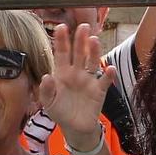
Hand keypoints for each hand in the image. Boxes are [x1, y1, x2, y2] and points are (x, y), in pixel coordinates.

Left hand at [35, 23, 109, 141]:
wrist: (75, 128)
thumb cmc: (60, 111)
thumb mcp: (48, 102)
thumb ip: (46, 90)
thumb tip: (47, 76)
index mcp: (62, 72)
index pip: (62, 53)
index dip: (62, 40)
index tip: (61, 27)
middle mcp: (77, 72)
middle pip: (79, 53)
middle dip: (80, 40)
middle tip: (83, 26)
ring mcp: (89, 80)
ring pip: (92, 62)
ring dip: (94, 51)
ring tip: (94, 40)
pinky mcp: (99, 90)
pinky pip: (104, 81)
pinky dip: (108, 75)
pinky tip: (109, 68)